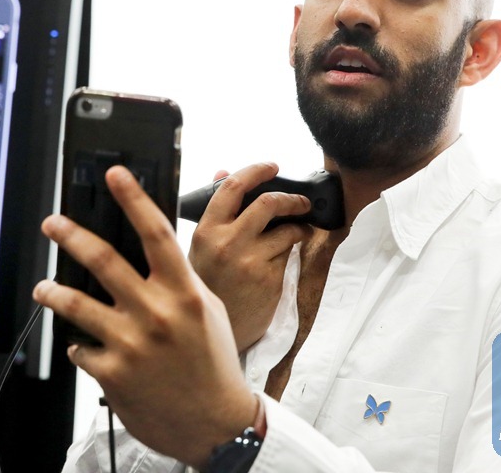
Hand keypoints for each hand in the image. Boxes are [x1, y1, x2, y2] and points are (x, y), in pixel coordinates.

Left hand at [32, 165, 257, 468]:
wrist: (215, 422)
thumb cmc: (213, 362)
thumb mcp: (206, 310)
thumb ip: (178, 279)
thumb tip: (149, 251)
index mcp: (183, 292)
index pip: (156, 233)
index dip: (133, 199)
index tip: (115, 174)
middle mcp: (156, 313)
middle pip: (104, 261)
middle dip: (72, 236)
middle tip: (53, 223)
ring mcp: (131, 344)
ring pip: (76, 304)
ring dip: (53, 292)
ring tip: (44, 287)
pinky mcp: (112, 373)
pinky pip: (80, 349)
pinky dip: (79, 344)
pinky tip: (85, 345)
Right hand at [188, 162, 312, 351]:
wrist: (212, 334)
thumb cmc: (206, 287)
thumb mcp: (200, 247)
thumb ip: (215, 211)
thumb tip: (222, 172)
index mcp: (205, 231)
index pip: (233, 187)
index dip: (256, 170)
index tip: (272, 166)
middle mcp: (227, 243)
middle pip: (268, 203)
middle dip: (292, 198)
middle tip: (301, 201)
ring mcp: (251, 262)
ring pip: (287, 230)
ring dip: (298, 227)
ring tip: (298, 230)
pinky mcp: (270, 280)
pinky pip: (288, 255)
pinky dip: (289, 253)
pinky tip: (282, 259)